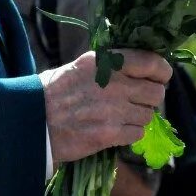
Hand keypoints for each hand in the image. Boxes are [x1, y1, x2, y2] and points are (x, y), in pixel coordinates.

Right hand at [41, 49, 172, 163]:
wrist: (33, 119)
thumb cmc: (56, 90)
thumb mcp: (84, 65)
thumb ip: (113, 64)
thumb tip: (141, 68)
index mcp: (108, 61)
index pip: (152, 62)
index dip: (162, 72)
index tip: (161, 77)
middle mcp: (115, 83)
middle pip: (156, 93)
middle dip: (151, 98)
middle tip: (139, 102)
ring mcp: (114, 109)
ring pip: (149, 115)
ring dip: (140, 118)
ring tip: (123, 117)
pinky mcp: (110, 133)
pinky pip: (137, 134)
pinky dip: (131, 134)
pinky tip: (117, 131)